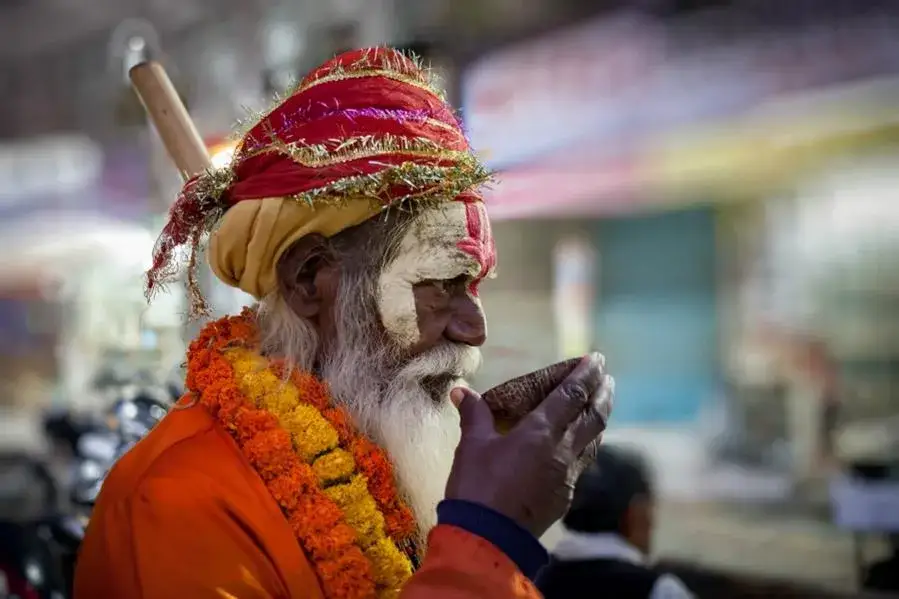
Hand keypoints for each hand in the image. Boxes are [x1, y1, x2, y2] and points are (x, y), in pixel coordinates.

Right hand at [444, 353, 613, 536]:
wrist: (488, 538)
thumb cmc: (477, 486)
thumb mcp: (471, 446)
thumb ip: (474, 415)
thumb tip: (462, 391)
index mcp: (540, 432)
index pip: (571, 395)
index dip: (585, 374)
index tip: (595, 359)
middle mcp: (562, 451)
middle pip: (593, 415)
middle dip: (602, 392)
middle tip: (607, 377)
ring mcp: (567, 476)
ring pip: (593, 439)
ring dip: (600, 417)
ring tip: (601, 404)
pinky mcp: (564, 496)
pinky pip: (583, 462)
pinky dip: (588, 443)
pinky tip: (583, 444)